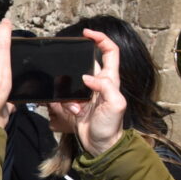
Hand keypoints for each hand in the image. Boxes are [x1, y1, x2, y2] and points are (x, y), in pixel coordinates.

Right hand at [67, 29, 126, 155]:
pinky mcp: (75, 103)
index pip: (109, 52)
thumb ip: (105, 87)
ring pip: (71, 81)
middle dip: (75, 67)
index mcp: (111, 80)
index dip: (100, 39)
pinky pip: (64, 96)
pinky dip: (65, 103)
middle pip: (85, 63)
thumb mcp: (116, 105)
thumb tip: (88, 77)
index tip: (87, 34)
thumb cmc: (111, 126)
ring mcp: (86, 93)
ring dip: (69, 92)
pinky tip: (74, 113)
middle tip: (68, 71)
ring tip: (77, 107)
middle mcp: (99, 83)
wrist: (99, 145)